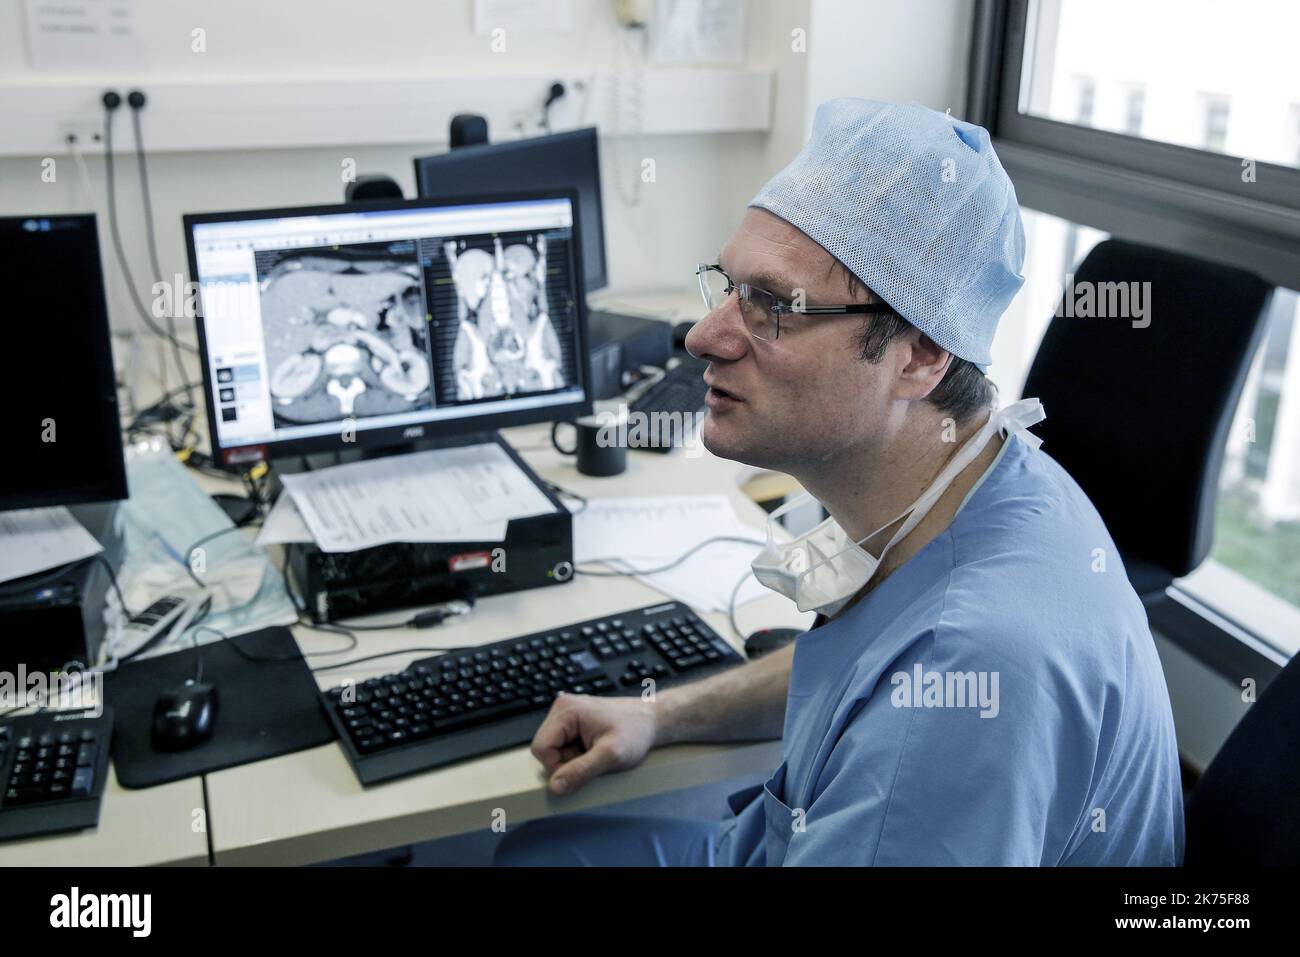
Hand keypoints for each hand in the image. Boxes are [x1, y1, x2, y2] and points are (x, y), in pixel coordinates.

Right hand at [530, 692, 658, 795]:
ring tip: (596, 752)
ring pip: (553, 749)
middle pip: (544, 749)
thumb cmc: (636, 732)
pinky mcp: (573, 721)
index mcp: (565, 710)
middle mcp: (562, 707)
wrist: (651, 721)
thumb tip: (555, 786)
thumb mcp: (611, 755)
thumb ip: (581, 771)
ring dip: (572, 758)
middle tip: (592, 758)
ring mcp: (567, 713)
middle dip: (566, 762)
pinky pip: (563, 745)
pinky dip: (577, 753)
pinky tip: (594, 748)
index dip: (558, 767)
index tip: (582, 768)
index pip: (540, 749)